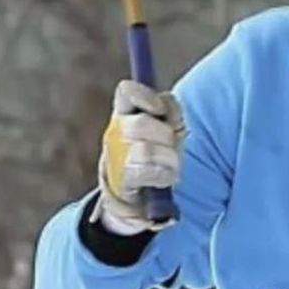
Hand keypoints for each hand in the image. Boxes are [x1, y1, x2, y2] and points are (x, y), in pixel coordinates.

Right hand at [92, 80, 185, 231]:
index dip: (146, 97)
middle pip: (141, 124)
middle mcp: (116, 132)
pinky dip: (163, 174)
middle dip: (165, 135)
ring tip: (171, 163)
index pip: (127, 92)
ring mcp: (116, 156)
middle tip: (172, 144)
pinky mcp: (123, 179)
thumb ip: (170, 113)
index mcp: (125, 113)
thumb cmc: (156, 154)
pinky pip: (146, 171)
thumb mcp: (166, 129)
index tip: (160, 110)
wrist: (137, 196)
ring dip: (168, 157)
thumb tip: (172, 116)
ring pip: (145, 149)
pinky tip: (166, 177)